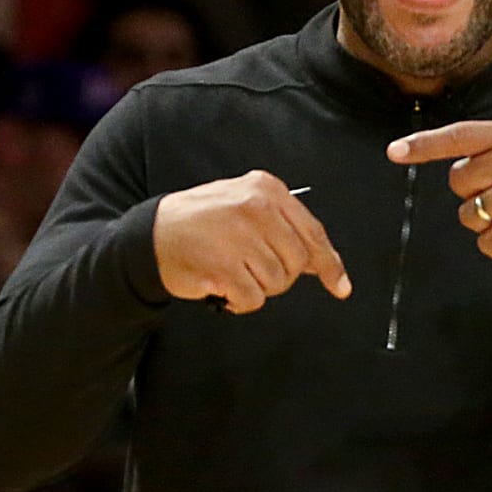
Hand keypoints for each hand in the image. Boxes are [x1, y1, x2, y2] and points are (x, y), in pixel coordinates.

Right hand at [154, 170, 350, 312]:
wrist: (151, 234)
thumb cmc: (202, 222)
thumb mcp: (245, 205)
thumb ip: (283, 227)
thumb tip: (319, 262)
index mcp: (266, 190)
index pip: (312, 232)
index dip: (329, 264)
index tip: (340, 286)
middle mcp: (255, 208)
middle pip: (296, 263)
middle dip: (279, 275)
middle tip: (251, 268)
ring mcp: (239, 237)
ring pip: (276, 283)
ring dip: (256, 287)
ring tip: (231, 271)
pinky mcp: (223, 266)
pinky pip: (253, 299)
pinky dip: (239, 301)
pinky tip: (222, 286)